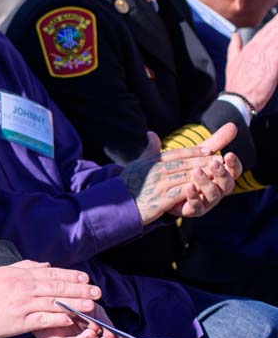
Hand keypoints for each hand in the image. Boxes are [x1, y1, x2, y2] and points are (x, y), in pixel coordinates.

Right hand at [0, 260, 100, 337]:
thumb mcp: (4, 271)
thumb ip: (26, 267)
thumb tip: (47, 265)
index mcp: (22, 275)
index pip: (52, 273)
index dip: (71, 276)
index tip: (86, 278)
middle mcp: (25, 287)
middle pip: (57, 287)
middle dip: (79, 290)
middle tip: (97, 292)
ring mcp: (24, 304)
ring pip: (54, 303)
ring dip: (75, 304)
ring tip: (92, 306)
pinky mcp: (21, 321)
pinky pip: (44, 319)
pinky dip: (59, 319)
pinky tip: (72, 320)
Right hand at [119, 124, 240, 223]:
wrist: (118, 204)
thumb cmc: (130, 183)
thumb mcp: (138, 164)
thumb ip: (149, 150)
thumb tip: (151, 133)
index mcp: (152, 162)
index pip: (176, 153)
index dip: (194, 151)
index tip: (210, 149)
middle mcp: (155, 171)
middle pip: (184, 163)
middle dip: (203, 161)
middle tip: (220, 160)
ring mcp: (157, 185)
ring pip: (185, 177)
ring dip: (202, 175)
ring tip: (217, 174)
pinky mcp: (159, 200)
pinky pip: (180, 193)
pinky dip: (193, 190)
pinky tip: (204, 189)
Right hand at [225, 15, 277, 110]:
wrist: (238, 99)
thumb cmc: (237, 85)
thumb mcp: (232, 63)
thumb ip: (235, 47)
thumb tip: (234, 35)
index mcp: (249, 48)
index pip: (265, 30)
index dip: (274, 22)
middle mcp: (257, 49)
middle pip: (273, 30)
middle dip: (277, 22)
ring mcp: (264, 55)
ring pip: (277, 37)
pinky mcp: (273, 64)